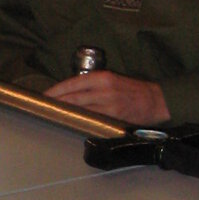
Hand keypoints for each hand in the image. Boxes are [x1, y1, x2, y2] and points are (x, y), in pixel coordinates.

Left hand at [45, 70, 169, 124]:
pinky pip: (91, 118)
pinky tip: (71, 122)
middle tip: (42, 107)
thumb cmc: (132, 91)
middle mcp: (104, 88)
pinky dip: (80, 120)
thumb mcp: (112, 81)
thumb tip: (71, 95)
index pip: (72, 83)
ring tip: (52, 114)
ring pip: (79, 108)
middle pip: (72, 96)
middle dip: (55, 102)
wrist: (155, 100)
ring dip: (64, 112)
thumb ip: (93, 86)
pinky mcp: (113, 116)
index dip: (56, 90)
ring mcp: (108, 103)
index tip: (44, 96)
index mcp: (102, 77)